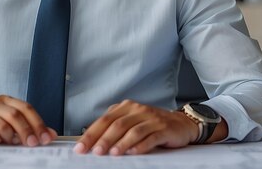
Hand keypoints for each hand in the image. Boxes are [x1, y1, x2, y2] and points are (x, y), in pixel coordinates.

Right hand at [0, 95, 56, 145]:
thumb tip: (51, 135)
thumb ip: (31, 129)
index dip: (38, 123)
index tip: (46, 138)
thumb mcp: (12, 128)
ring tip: (10, 143)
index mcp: (7, 100)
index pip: (27, 108)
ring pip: (4, 124)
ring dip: (10, 137)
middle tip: (33, 144)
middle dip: (27, 131)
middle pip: (16, 115)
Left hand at [73, 99, 199, 155]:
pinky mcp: (164, 129)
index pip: (105, 120)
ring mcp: (152, 119)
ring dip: (121, 143)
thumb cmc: (152, 124)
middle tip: (95, 151)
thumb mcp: (132, 121)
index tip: (81, 147)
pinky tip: (133, 152)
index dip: (91, 133)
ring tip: (113, 153)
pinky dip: (141, 146)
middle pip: (118, 124)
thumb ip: (115, 127)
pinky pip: (151, 137)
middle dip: (104, 139)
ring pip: (133, 131)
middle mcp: (138, 110)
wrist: (181, 123)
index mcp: (127, 107)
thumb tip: (93, 141)